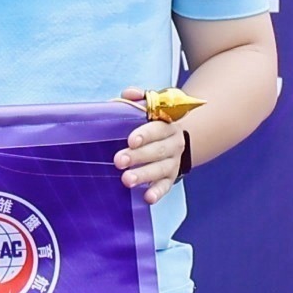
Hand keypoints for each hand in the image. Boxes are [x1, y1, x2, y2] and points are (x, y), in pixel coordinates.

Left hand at [116, 88, 194, 202]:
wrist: (173, 139)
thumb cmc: (152, 122)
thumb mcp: (148, 107)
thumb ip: (139, 99)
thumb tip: (129, 94)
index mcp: (167, 125)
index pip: (157, 129)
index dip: (145, 134)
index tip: (130, 140)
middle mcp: (174, 144)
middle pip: (157, 151)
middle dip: (138, 157)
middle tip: (118, 161)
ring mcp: (173, 162)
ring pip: (160, 169)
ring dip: (144, 175)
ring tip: (126, 180)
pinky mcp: (170, 178)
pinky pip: (165, 186)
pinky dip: (157, 192)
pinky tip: (147, 197)